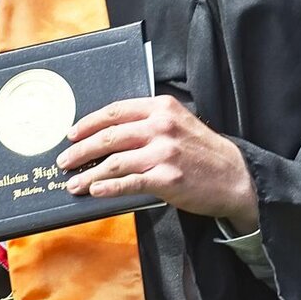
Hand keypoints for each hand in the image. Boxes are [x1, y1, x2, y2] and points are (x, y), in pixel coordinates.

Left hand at [56, 95, 258, 233]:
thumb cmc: (202, 151)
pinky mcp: (167, 179)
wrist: (236, 177)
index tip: (71, 134)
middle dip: (81, 150)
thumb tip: (106, 133)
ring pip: (114, 162)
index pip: (114, 111)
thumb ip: (148, 122)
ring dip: (89, 174)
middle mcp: (160, 127)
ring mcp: (164, 153)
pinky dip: (108, 187)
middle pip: (109, 136)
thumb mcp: (178, 123)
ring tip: (73, 183)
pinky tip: (95, 191)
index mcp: (160, 108)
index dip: (88, 123)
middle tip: (64, 161)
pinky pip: (129, 182)